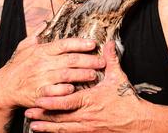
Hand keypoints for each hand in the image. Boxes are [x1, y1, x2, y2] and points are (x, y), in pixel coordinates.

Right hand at [0, 34, 105, 109]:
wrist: (4, 87)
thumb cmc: (17, 66)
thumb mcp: (24, 47)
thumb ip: (36, 34)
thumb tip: (45, 22)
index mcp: (41, 51)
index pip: (63, 44)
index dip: (79, 43)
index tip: (93, 44)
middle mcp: (42, 63)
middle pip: (70, 60)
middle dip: (88, 60)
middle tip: (101, 62)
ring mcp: (41, 78)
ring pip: (66, 75)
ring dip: (82, 75)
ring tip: (94, 75)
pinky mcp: (39, 93)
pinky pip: (56, 91)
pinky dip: (66, 90)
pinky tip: (75, 89)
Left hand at [24, 41, 147, 131]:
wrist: (138, 122)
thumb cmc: (127, 100)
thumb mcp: (118, 78)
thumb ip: (110, 60)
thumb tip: (106, 43)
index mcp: (91, 100)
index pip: (68, 102)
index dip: (52, 102)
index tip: (38, 99)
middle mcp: (87, 116)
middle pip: (61, 117)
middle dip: (44, 115)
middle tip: (28, 111)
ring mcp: (88, 126)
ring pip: (63, 128)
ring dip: (48, 127)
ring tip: (33, 125)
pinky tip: (49, 132)